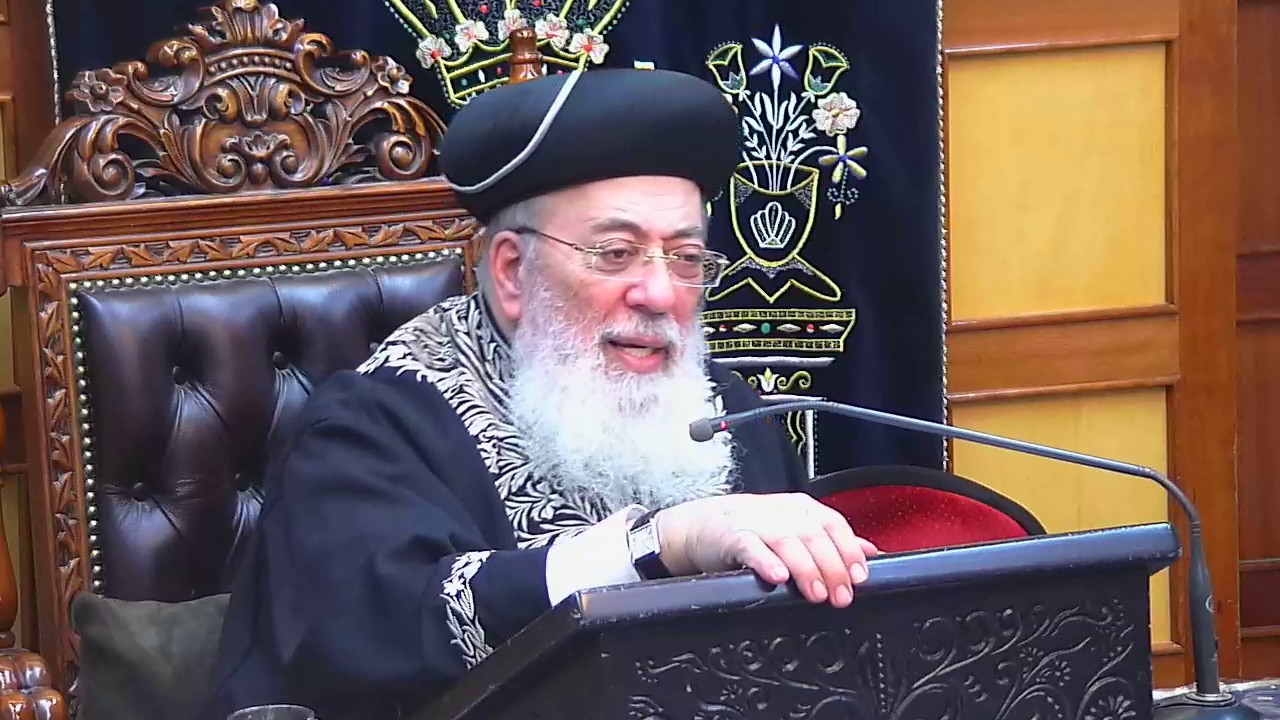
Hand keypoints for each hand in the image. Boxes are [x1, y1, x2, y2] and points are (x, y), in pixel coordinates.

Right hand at [654, 493, 878, 607]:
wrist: (700, 525)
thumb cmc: (752, 529)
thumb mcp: (795, 528)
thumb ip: (832, 539)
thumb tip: (869, 552)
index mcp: (802, 509)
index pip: (833, 525)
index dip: (849, 550)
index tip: (859, 577)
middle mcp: (782, 513)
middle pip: (815, 536)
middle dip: (832, 568)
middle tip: (841, 596)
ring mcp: (756, 523)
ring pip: (788, 542)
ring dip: (806, 569)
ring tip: (817, 594)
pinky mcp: (732, 537)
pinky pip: (751, 548)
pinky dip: (766, 562)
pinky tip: (778, 577)